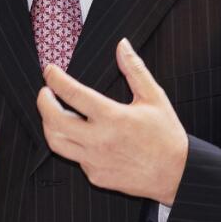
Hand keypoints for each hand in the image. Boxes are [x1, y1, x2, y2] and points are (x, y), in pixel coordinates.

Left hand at [37, 38, 188, 205]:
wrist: (177, 175)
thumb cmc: (166, 135)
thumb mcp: (154, 97)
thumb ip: (134, 69)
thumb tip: (122, 45)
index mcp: (112, 117)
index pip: (72, 94)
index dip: (55, 79)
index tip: (49, 70)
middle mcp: (99, 140)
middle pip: (54, 120)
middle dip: (43, 102)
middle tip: (45, 92)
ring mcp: (95, 161)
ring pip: (56, 142)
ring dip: (50, 124)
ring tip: (54, 112)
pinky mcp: (96, 176)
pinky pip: (75, 158)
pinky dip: (72, 143)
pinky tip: (80, 134)